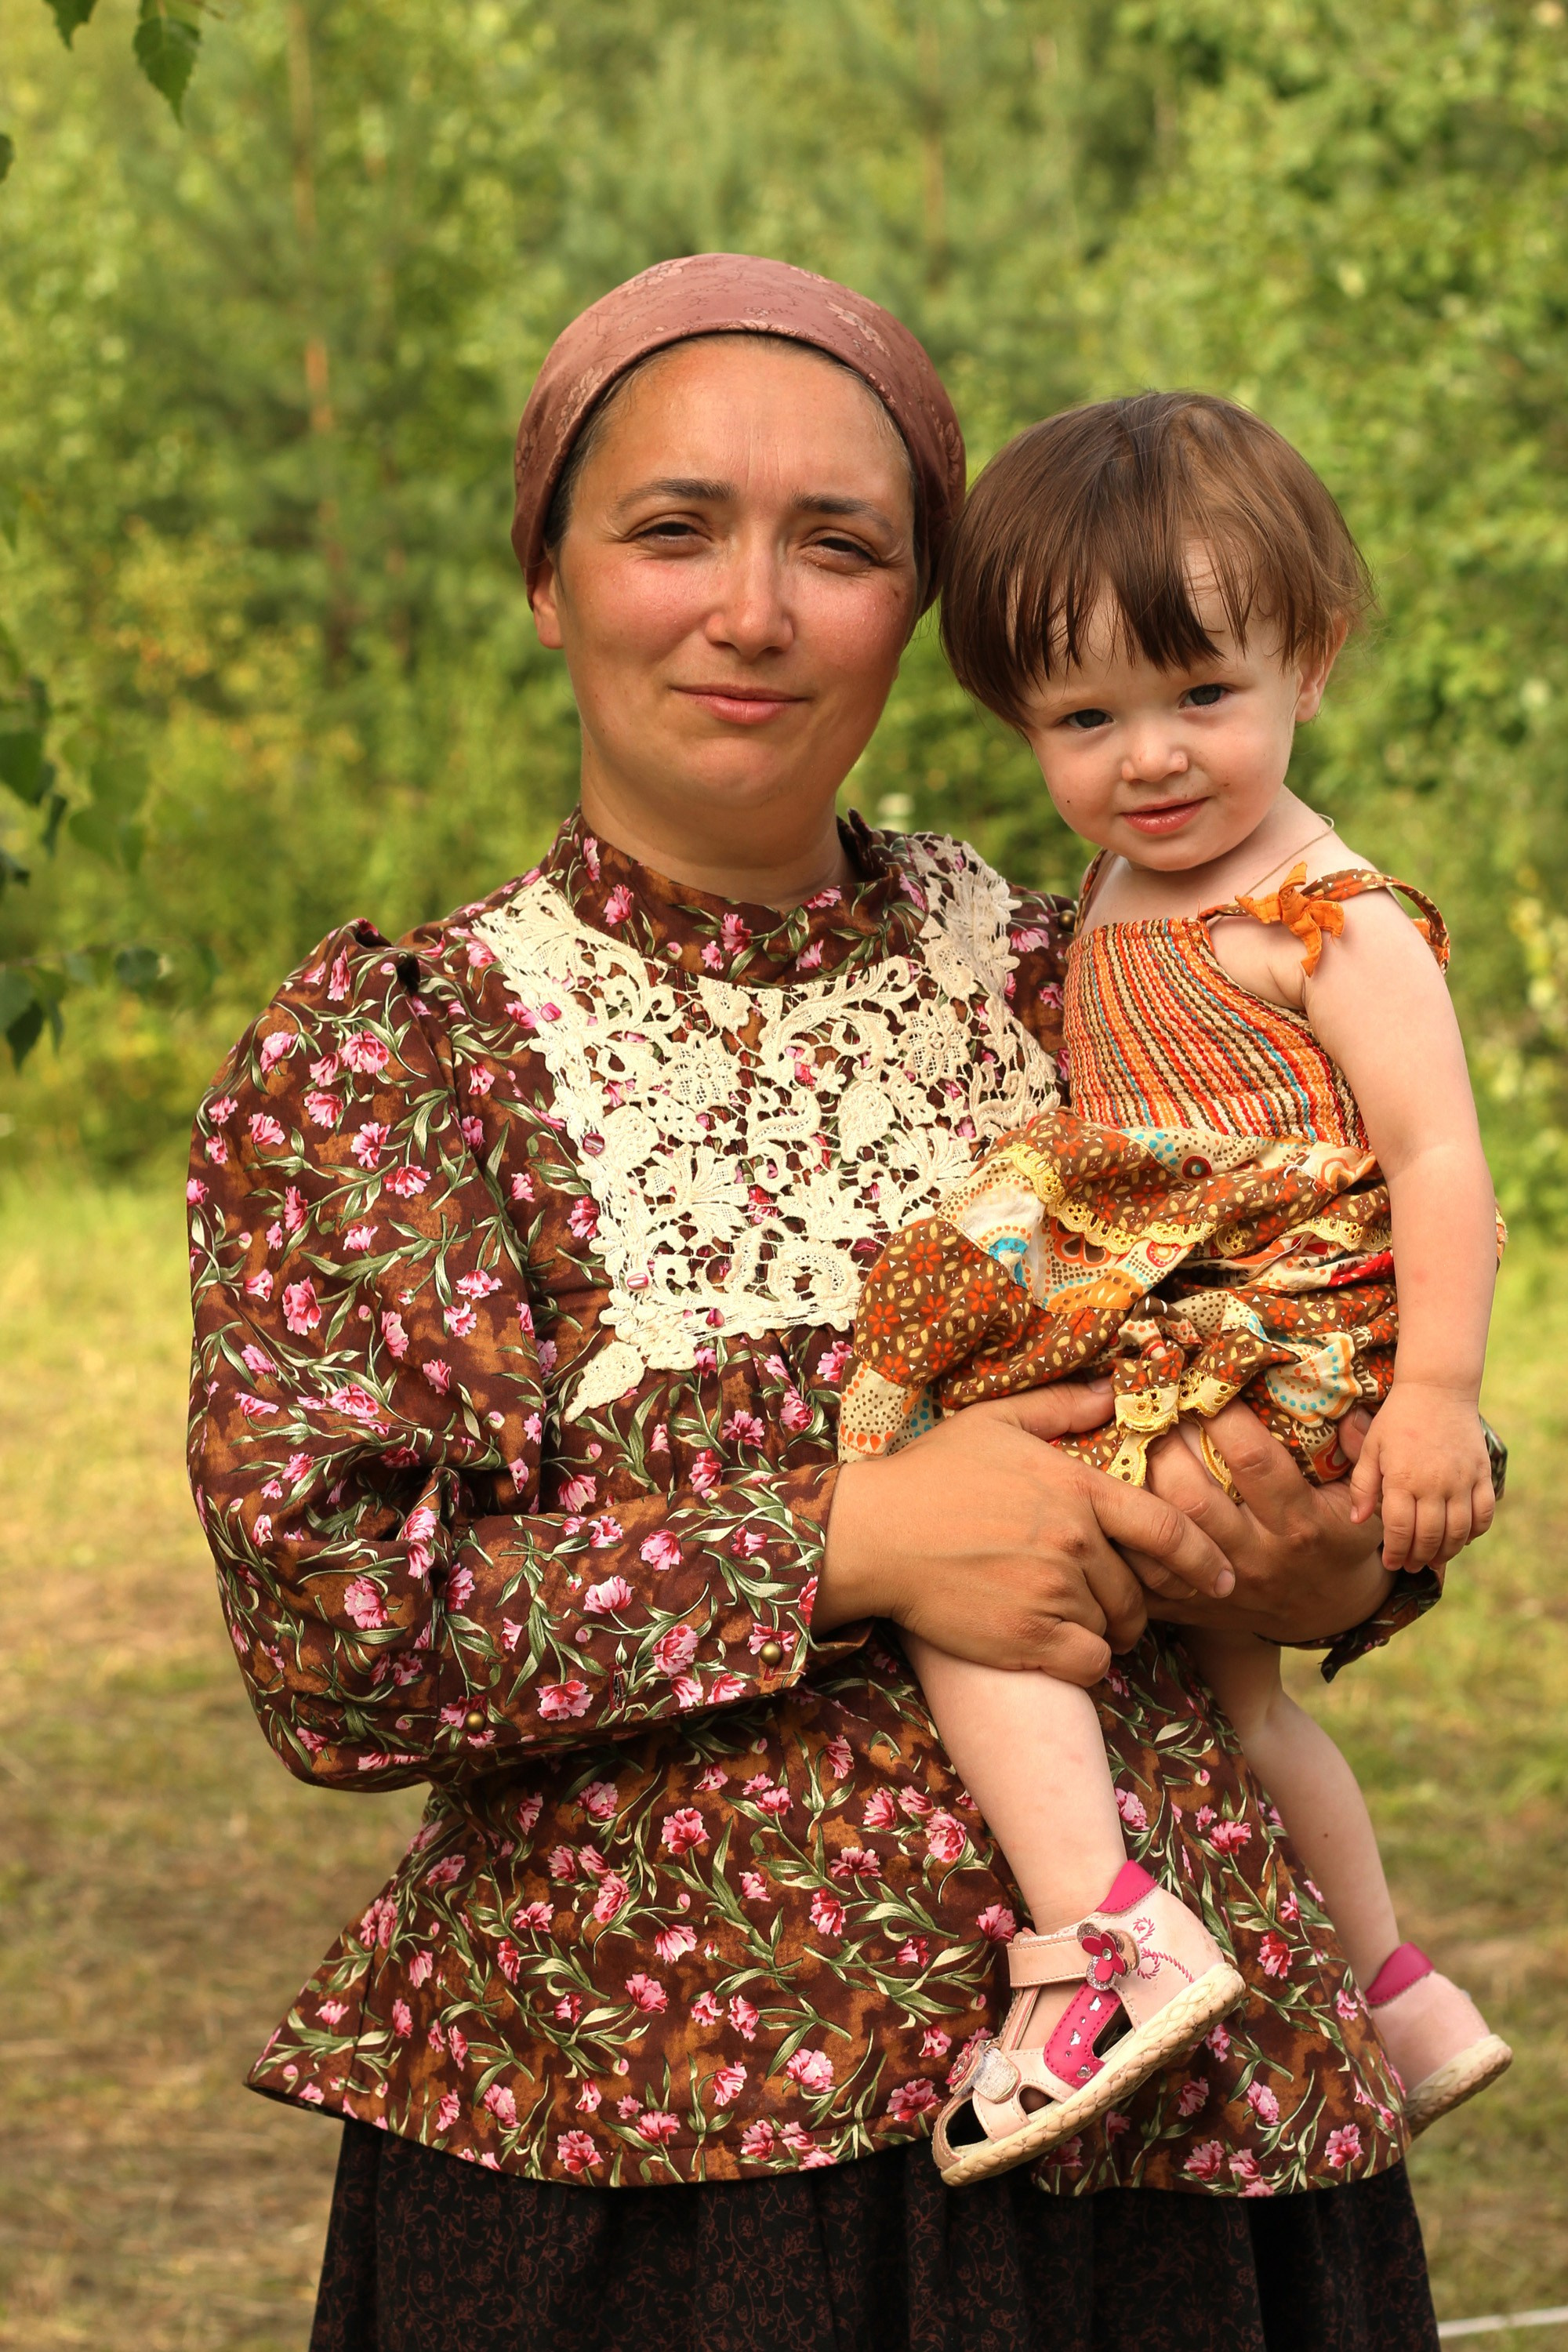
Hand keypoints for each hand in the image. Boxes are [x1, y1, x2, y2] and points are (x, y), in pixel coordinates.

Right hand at [818, 1381, 1235, 1687]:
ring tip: (1072, 1620)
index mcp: (1076, 1489)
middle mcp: (1073, 1542)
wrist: (874, 1534)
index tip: (1224, 1577)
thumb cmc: (930, 1474)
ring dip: (1103, 1630)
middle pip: (1139, 1590)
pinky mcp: (1027, 1639)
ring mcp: (1052, 1593)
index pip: (1167, 1528)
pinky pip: (1089, 1664)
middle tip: (1113, 1606)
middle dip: (1136, 1604)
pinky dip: (1083, 1663)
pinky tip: (1058, 1648)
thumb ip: (1060, 1408)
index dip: (1204, 1557)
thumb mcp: (994, 1422)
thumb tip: (1112, 1389)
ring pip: (1114, 1628)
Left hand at [1133, 1402, 1394, 1642]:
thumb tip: (1354, 1407)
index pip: (1254, 1462)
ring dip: (1139, 1483)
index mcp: (1300, 1524)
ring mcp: (1221, 1585)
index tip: (1204, 1379)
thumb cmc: (1344, 1539)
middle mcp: (1257, 1556)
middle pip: (1193, 1497)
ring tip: (1129, 1442)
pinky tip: (1117, 1500)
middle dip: (1166, 1444)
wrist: (1331, 1612)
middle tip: (1153, 1407)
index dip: (1222, 1415)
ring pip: (1163, 1533)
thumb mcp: (1366, 1499)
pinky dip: (1124, 1540)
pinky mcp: (1194, 1606)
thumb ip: (1362, 1454)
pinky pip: (1145, 1577)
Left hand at [1348, 1381, 1494, 1569]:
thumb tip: (1357, 1521)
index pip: (1399, 1530)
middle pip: (1429, 1537)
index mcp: (1402, 1478)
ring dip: (1445, 1551)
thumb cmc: (1398, 1419)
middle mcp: (1434, 1484)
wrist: (1437, 1389)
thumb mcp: (1371, 1448)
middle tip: (1410, 1565)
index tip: (1390, 1562)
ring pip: (1458, 1532)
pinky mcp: (1482, 1474)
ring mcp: (1462, 1480)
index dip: (1394, 1552)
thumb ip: (1362, 1485)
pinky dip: (1475, 1532)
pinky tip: (1461, 1537)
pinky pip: (1484, 1514)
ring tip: (1433, 1557)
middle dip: (1418, 1558)